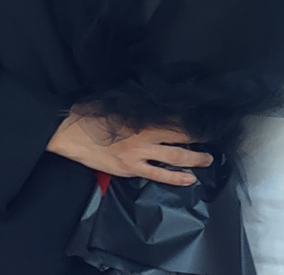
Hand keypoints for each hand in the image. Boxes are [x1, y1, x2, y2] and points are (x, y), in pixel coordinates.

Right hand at [47, 109, 211, 186]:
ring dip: (194, 158)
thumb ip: (139, 107)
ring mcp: (138, 155)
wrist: (70, 133)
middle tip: (213, 138)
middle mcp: (145, 135)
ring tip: (208, 159)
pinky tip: (190, 179)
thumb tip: (157, 104)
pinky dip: (175, 178)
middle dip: (199, 138)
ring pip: (174, 158)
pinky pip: (158, 175)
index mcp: (142, 116)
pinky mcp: (130, 169)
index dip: (191, 119)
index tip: (205, 119)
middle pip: (180, 136)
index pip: (175, 118)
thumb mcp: (119, 104)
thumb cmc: (92, 114)